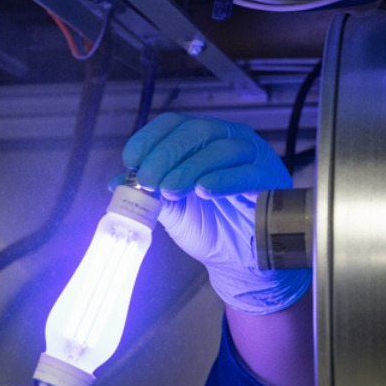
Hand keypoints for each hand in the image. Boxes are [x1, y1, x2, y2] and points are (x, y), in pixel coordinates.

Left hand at [122, 112, 311, 314]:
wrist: (238, 262)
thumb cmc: (210, 228)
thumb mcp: (171, 210)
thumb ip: (149, 193)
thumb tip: (115, 182)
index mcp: (201, 141)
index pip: (173, 124)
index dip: (149, 138)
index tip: (130, 160)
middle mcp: (228, 140)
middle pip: (196, 131)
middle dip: (166, 154)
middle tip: (148, 179)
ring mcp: (252, 156)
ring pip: (220, 148)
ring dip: (190, 168)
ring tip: (171, 191)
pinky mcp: (270, 178)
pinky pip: (247, 172)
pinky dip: (222, 179)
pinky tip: (203, 190)